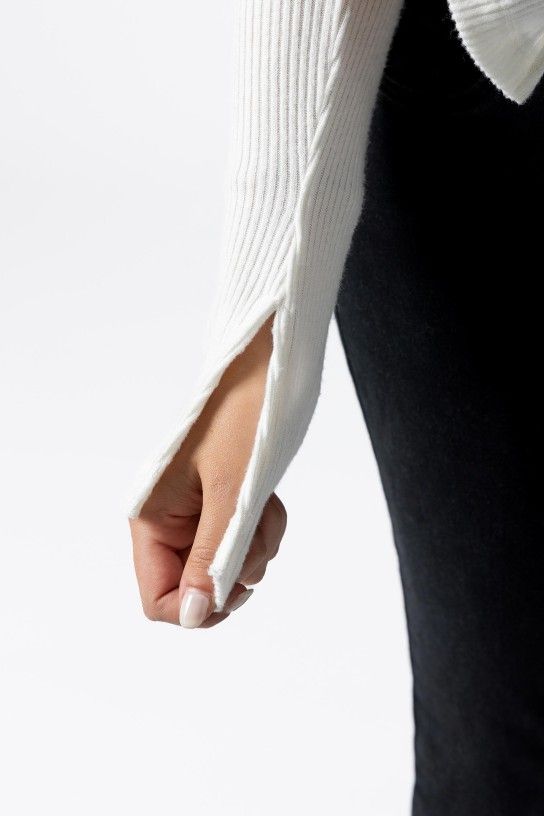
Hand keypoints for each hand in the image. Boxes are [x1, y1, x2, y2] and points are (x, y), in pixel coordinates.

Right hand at [128, 313, 287, 627]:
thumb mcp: (229, 495)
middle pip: (198, 586)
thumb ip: (210, 558)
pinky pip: (242, 543)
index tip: (236, 588)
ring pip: (226, 567)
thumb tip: (194, 615)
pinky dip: (262, 529)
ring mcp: (194, 512)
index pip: (160, 598)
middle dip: (235, 570)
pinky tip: (268, 499)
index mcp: (151, 517)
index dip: (198, 605)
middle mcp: (167, 520)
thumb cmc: (244, 419)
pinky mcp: (220, 503)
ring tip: (263, 505)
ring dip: (255, 546)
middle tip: (255, 533)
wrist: (269, 366)